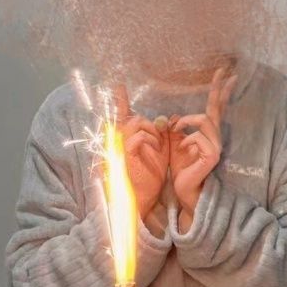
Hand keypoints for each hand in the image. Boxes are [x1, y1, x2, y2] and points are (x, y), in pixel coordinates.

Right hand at [116, 86, 169, 222]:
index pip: (122, 115)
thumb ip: (162, 135)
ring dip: (151, 131)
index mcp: (127, 140)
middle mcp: (119, 142)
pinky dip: (149, 140)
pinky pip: (137, 138)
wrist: (143, 200)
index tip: (119, 86)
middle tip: (160, 137)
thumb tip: (167, 119)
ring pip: (135, 123)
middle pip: (133, 118)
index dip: (120, 100)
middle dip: (150, 124)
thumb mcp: (159, 153)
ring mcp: (119, 148)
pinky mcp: (123, 156)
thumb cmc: (149, 178)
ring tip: (157, 145)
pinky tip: (155, 150)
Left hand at [169, 68, 236, 226]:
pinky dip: (186, 140)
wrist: (184, 191)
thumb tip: (173, 117)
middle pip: (215, 109)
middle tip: (223, 71)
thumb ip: (176, 129)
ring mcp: (216, 146)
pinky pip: (199, 137)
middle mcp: (215, 138)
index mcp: (206, 133)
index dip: (220, 91)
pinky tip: (183, 150)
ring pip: (204, 120)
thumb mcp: (174, 144)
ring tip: (176, 130)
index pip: (215, 108)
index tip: (224, 73)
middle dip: (218, 89)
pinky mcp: (212, 156)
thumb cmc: (180, 168)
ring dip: (186, 122)